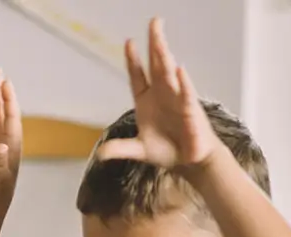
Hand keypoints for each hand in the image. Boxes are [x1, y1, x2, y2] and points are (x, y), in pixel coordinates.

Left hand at [98, 18, 220, 168]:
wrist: (190, 161)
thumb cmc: (167, 150)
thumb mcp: (139, 149)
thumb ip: (121, 148)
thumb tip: (100, 153)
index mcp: (147, 101)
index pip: (138, 76)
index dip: (133, 60)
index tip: (129, 42)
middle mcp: (162, 95)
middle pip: (157, 65)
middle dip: (155, 44)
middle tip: (154, 22)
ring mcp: (177, 100)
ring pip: (170, 73)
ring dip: (165, 55)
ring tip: (160, 38)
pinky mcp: (190, 111)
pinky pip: (186, 94)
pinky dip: (183, 83)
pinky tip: (179, 69)